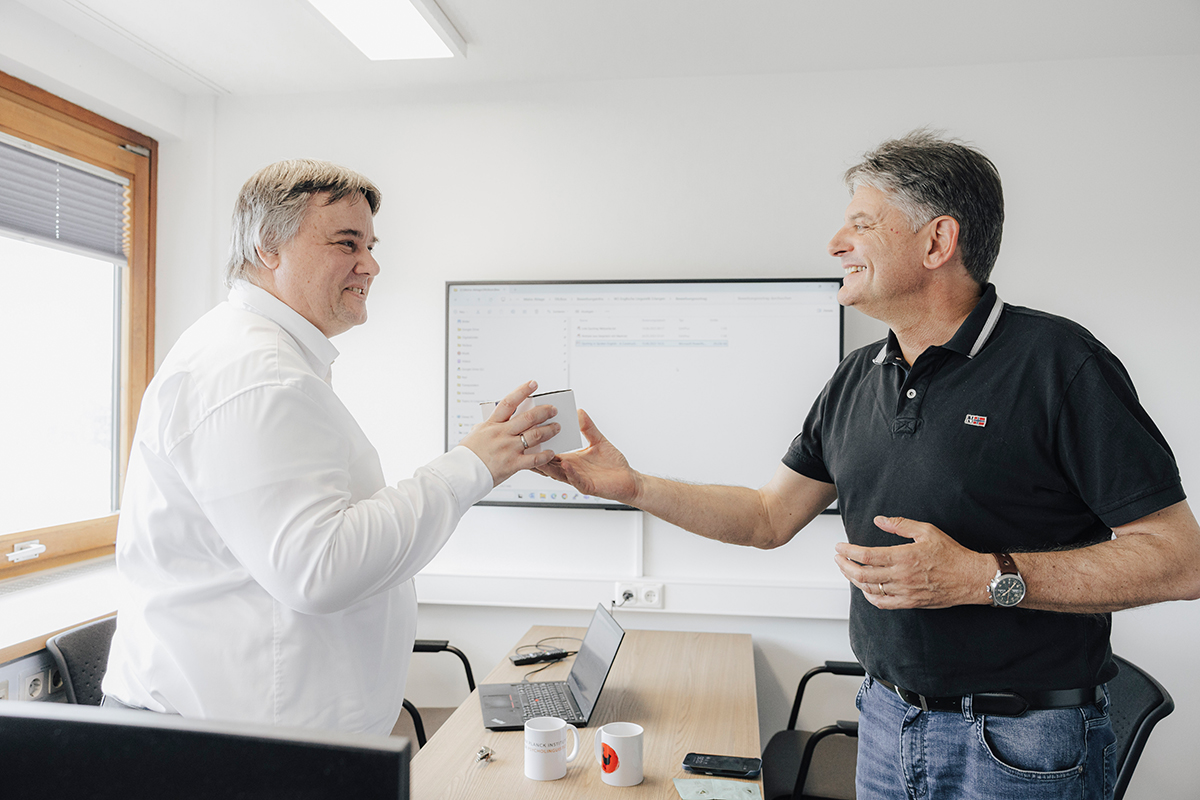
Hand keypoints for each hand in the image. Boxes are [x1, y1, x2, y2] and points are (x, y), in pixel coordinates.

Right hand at [460, 381, 560, 486]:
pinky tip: (551, 452)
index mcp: (491, 424)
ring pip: (535, 435)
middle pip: (528, 418)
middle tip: (553, 409)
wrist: (461, 474)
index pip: (509, 402)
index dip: (522, 391)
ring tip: (557, 427)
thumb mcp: (474, 435)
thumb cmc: (467, 455)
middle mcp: (501, 434)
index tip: (533, 384)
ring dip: (549, 430)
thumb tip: (489, 420)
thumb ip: (485, 427)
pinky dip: (545, 455)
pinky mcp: (512, 464)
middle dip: (544, 412)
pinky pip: (534, 459)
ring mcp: (508, 448)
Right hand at [536, 409, 640, 504]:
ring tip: (539, 456)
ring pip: (558, 474)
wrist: (628, 480)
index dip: (540, 446)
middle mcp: (571, 470)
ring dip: (548, 466)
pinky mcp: (588, 486)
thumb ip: (588, 428)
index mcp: (571, 460)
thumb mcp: (598, 441)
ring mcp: (578, 479)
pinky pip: (576, 480)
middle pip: (548, 465)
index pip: (550, 453)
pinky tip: (565, 465)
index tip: (529, 435)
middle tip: (525, 447)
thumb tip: (579, 412)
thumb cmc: (613, 464)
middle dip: (537, 457)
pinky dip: (570, 473)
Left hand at [833, 516, 992, 608]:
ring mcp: (905, 592)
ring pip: (870, 590)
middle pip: (862, 574)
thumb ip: (900, 525)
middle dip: (844, 566)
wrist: (971, 578)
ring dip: (854, 580)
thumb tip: (880, 520)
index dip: (848, 551)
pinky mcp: (910, 602)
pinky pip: (883, 603)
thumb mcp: (927, 531)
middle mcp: (902, 576)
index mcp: (904, 556)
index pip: (866, 556)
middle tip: (838, 558)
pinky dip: (870, 597)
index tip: (839, 547)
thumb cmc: (952, 554)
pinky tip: (865, 589)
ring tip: (848, 570)